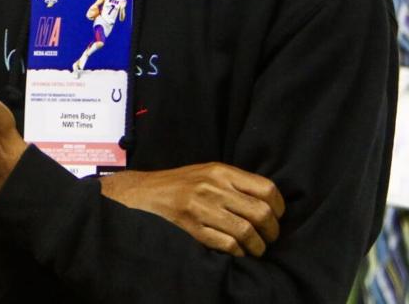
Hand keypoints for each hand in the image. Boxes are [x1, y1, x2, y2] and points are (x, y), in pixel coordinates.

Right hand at [99, 163, 284, 256]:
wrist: (144, 192)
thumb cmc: (181, 183)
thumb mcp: (208, 172)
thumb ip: (236, 183)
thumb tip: (270, 203)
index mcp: (220, 171)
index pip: (266, 189)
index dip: (278, 207)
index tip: (275, 216)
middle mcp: (212, 187)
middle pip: (261, 213)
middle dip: (271, 231)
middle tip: (268, 237)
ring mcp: (201, 208)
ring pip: (246, 231)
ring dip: (257, 246)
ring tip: (255, 248)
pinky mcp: (191, 227)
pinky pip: (227, 245)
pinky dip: (238, 252)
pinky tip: (237, 251)